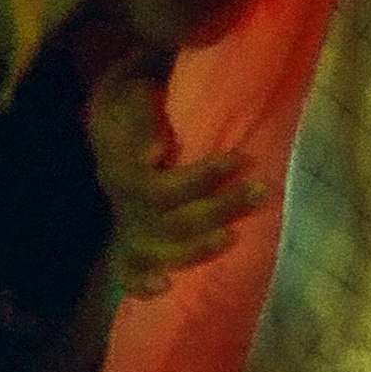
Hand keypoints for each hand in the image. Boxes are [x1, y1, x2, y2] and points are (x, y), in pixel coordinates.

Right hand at [87, 69, 271, 297]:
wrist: (109, 99)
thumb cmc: (131, 85)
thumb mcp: (132, 83)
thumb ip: (142, 116)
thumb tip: (153, 157)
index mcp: (118, 166)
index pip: (162, 187)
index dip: (203, 177)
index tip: (241, 158)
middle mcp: (120, 200)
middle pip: (169, 220)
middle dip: (218, 208)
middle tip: (261, 190)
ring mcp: (121, 221)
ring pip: (158, 247)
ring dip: (198, 246)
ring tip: (235, 235)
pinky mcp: (124, 234)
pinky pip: (125, 269)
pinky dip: (140, 283)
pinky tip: (164, 288)